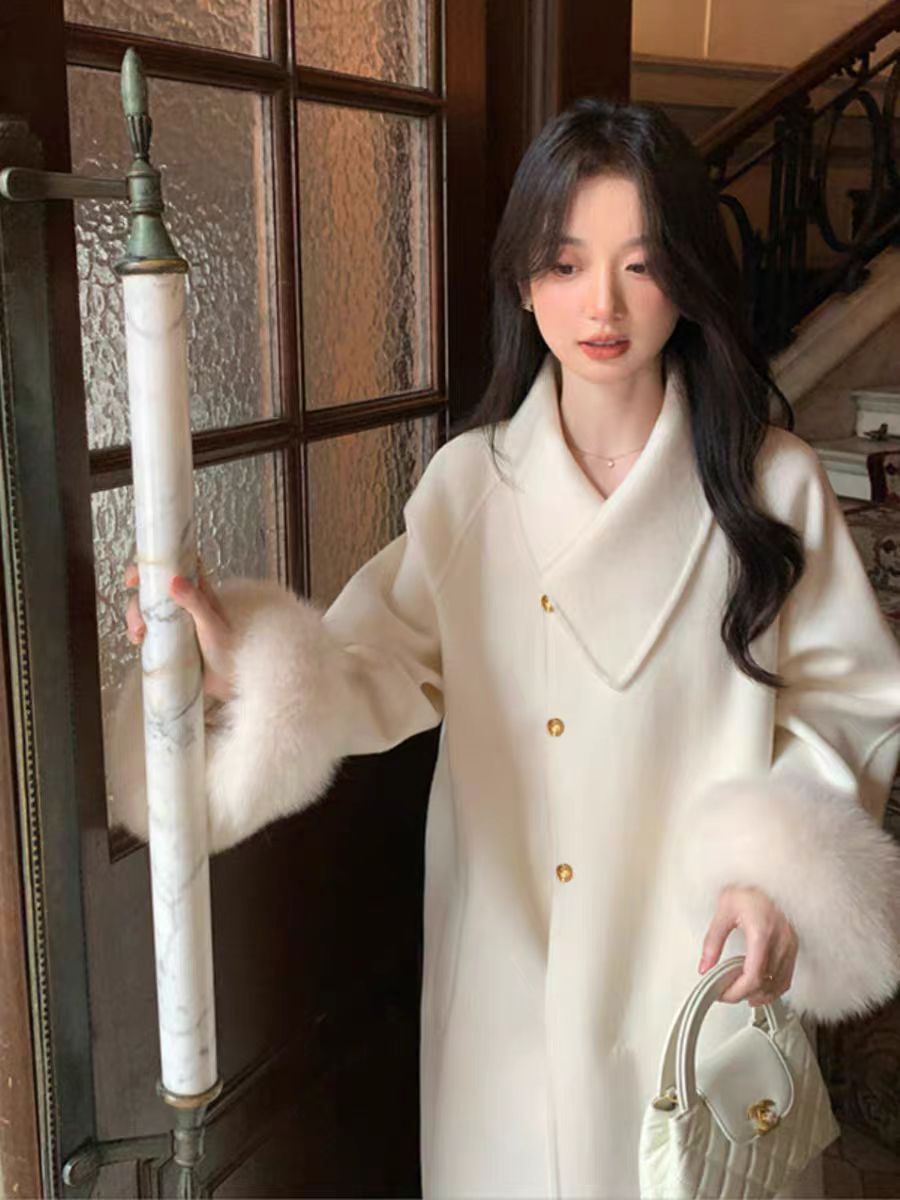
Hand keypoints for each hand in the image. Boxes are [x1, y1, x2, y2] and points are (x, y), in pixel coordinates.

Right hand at [124, 560, 234, 702]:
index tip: (138, 574)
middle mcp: (185, 604)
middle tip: (136, 612)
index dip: (156, 564)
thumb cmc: (230, 650)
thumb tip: (174, 581)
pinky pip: (148, 630)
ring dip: (136, 616)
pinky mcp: (169, 640)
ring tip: (139, 633)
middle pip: (154, 589)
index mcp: (199, 592)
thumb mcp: (213, 624)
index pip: (177, 567)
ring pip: (147, 609)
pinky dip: (137, 632)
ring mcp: (175, 622)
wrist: (232, 680)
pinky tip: (138, 640)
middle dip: (139, 597)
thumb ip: (196, 603)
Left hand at [698, 885, 797, 1005]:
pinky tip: (761, 987)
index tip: (722, 993)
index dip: (736, 991)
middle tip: (726, 993)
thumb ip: (713, 941)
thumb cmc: (747, 888)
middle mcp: (781, 941)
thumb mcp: (723, 911)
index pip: (753, 976)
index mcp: (762, 933)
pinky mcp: (794, 944)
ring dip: (761, 995)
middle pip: (766, 983)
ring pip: (780, 984)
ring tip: (742, 994)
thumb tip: (705, 966)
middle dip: (744, 994)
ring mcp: (791, 944)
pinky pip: (787, 975)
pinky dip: (774, 987)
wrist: (768, 873)